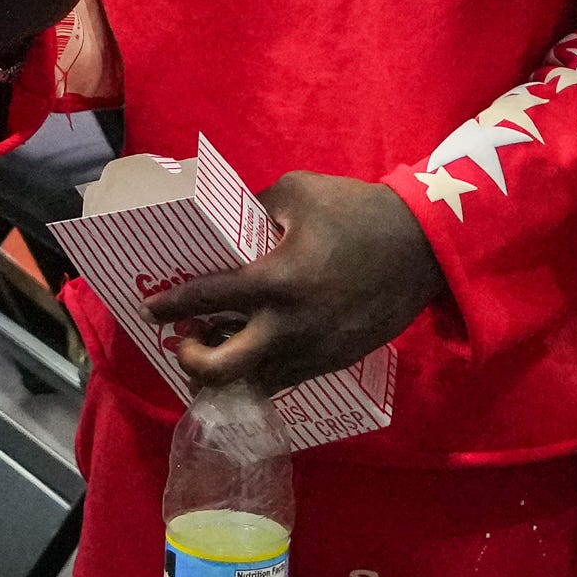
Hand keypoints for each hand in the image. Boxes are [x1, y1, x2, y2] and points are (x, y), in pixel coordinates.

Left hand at [147, 172, 443, 398]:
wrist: (425, 246)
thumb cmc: (359, 211)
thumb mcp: (298, 191)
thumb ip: (256, 209)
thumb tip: (231, 225)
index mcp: (276, 279)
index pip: (207, 299)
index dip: (170, 306)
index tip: (151, 310)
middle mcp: (289, 325)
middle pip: (223, 370)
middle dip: (192, 363)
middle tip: (186, 343)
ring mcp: (314, 350)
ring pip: (254, 385)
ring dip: (227, 373)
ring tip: (218, 349)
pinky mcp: (335, 360)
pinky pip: (287, 378)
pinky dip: (263, 371)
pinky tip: (257, 351)